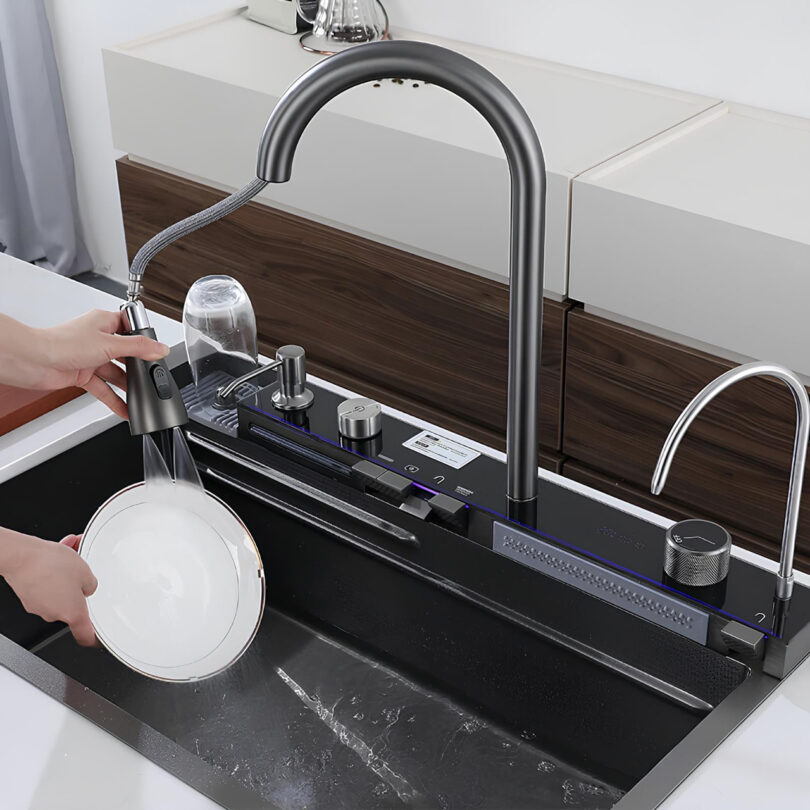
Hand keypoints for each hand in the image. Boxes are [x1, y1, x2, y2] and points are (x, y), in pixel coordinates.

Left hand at [0, 309, 168, 418]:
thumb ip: (138, 348)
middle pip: (126, 354)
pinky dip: (114, 399)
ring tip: (142, 397)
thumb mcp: (110, 344)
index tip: (158, 352)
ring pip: (116, 373)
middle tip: (153, 377)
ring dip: (127, 386)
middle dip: (138, 367)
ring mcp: (90, 358)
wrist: (33, 361)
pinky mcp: (82, 374)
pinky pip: (104, 388)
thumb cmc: (62, 343)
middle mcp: (98, 339)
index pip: (132, 328)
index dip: (144, 339)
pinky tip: (125, 409)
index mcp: (104, 322)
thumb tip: (161, 348)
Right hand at [2, 532, 96, 645]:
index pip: (85, 636)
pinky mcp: (29, 595)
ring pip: (60, 590)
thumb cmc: (51, 565)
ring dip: (66, 574)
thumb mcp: (86, 571)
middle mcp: (54, 614)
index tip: (98, 638)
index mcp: (73, 613)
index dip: (93, 638)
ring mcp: (39, 606)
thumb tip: (87, 587)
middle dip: (79, 585)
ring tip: (70, 553)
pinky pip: (47, 584)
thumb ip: (92, 585)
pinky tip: (56, 554)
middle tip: (83, 569)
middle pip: (73, 604)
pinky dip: (53, 572)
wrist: (21, 557)